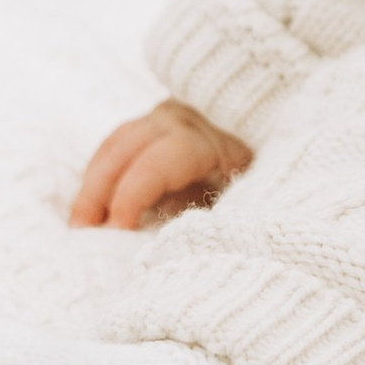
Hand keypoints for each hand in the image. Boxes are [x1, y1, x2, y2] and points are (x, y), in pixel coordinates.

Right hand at [71, 100, 251, 230]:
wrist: (284, 129)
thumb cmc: (268, 178)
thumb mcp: (251, 197)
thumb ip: (213, 219)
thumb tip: (166, 248)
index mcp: (208, 137)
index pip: (156, 163)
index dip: (130, 198)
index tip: (116, 233)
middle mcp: (183, 119)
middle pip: (124, 148)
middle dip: (97, 191)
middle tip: (81, 234)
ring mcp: (168, 116)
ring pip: (116, 143)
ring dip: (94, 182)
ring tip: (80, 223)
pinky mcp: (159, 123)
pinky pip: (120, 144)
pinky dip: (103, 173)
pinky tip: (94, 204)